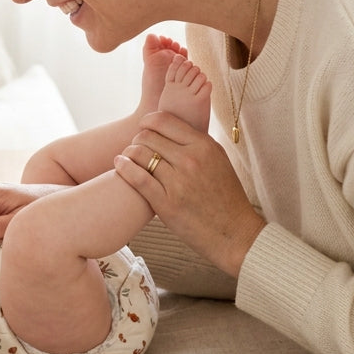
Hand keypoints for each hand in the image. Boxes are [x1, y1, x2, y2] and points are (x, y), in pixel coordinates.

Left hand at [114, 111, 266, 276]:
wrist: (234, 233)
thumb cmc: (226, 197)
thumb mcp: (218, 160)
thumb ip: (196, 142)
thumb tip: (172, 127)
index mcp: (204, 145)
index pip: (164, 120)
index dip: (148, 121)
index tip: (144, 127)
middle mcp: (190, 160)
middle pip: (148, 136)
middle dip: (138, 139)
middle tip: (136, 147)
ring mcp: (178, 182)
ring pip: (140, 154)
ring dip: (129, 153)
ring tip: (127, 158)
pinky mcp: (166, 203)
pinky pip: (137, 178)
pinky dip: (124, 167)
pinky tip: (119, 164)